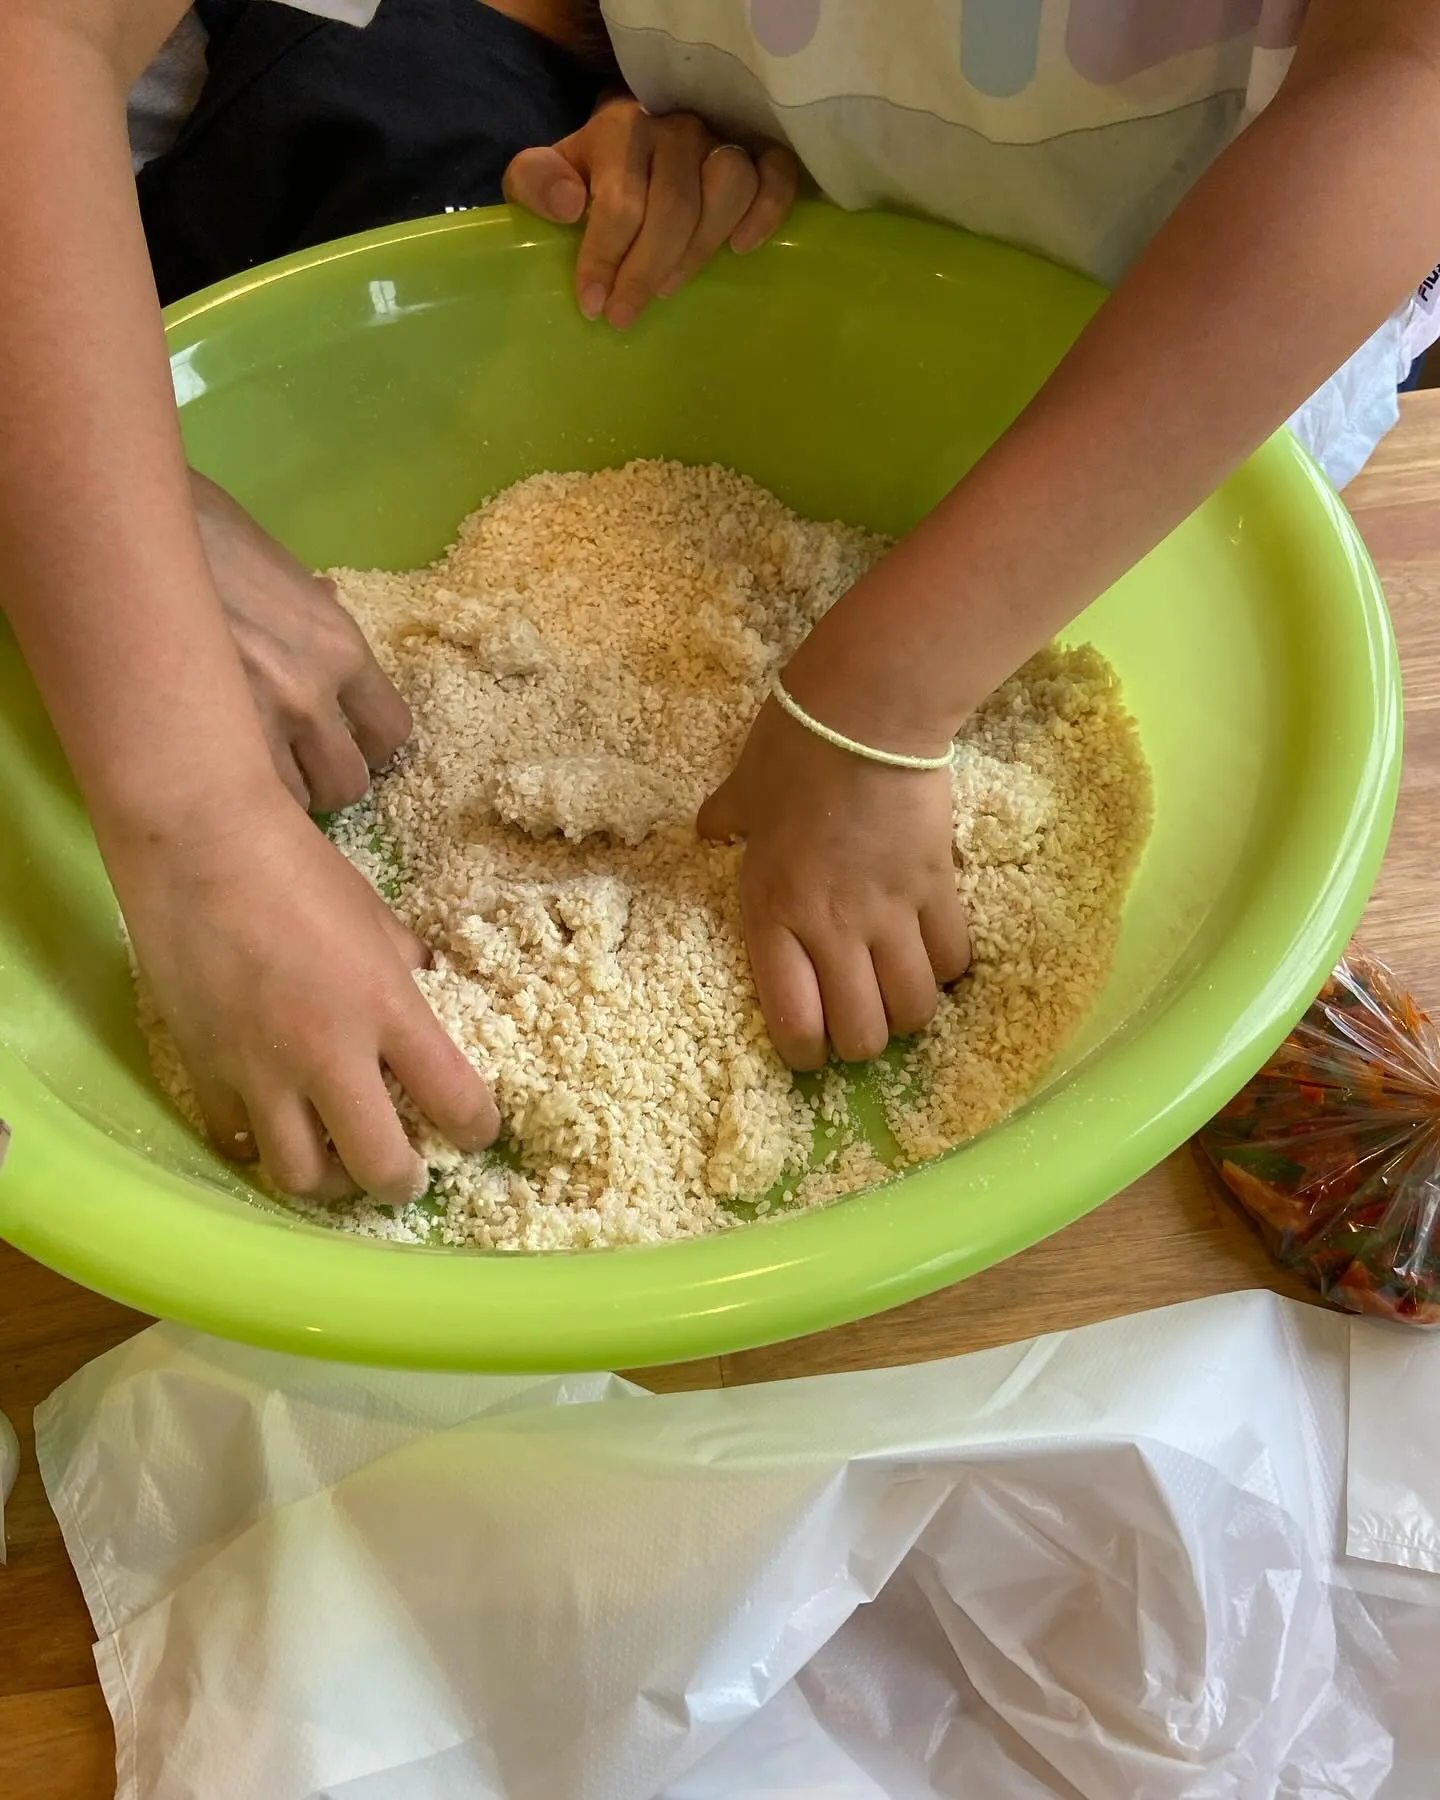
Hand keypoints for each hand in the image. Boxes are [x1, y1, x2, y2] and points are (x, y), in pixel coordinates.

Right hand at [114, 787, 498, 1200]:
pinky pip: (237, 1141)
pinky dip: (262, 1146)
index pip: (455, 1101)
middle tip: (407, 1173)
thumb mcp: (377, 916)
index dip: (476, 1129)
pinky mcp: (204, 1070)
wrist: (198, 843)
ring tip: (339, 1163)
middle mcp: (327, 1052)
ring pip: (302, 1177)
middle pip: (379, 1169)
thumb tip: (430, 999)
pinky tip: (275, 1127)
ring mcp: (260, 1070)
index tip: (475, 1131)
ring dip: (331, 1182)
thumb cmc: (297, 866)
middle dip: (403, 1183)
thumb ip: (407, 970)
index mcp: (387, 1007)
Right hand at [190, 469, 412, 811]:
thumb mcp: (273, 561)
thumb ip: (308, 603)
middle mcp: (311, 695)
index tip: (341, 742)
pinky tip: (208, 776)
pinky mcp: (201, 746)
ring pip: (293, 806)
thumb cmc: (194, 527)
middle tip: (291, 764)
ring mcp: (257, 727)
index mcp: (340, 646)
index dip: (365, 746)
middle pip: (348, 784)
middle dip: (322, 780)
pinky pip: (236, 804)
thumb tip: (328, 602)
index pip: (391, 732)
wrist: (120, 527)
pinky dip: (227, 799)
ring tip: (244, 772)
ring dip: (274, 797)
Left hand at [503, 96, 798, 329]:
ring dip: (700, 249)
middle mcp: (675, 127)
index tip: (593, 305)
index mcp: (620, 129)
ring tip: (670, 288)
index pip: (620, 199)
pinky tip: (742, 248)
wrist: (631, 149)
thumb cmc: (587, 177)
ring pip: (728, 188)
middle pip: (675, 205)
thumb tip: (567, 205)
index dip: (605, 257)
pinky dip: (767, 211)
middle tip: (626, 313)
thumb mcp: (543, 177)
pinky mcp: (758, 153)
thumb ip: (535, 182)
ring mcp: (721, 138)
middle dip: (646, 270)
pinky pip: (777, 174)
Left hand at [698, 700, 970, 1069]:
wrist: (868, 713)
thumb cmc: (793, 748)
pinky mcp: (937, 889)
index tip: (810, 1050)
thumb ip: (726, 820)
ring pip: (914, 1008)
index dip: (806, 1054)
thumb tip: (711, 828)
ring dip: (907, 1014)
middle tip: (857, 1023)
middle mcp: (832, 929)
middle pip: (863, 1033)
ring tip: (898, 997)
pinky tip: (934, 958)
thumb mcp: (742, 789)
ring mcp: (890, 913)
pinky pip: (952, 957)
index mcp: (774, 912)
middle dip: (860, 1043)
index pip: (795, 1022)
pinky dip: (945, 969)